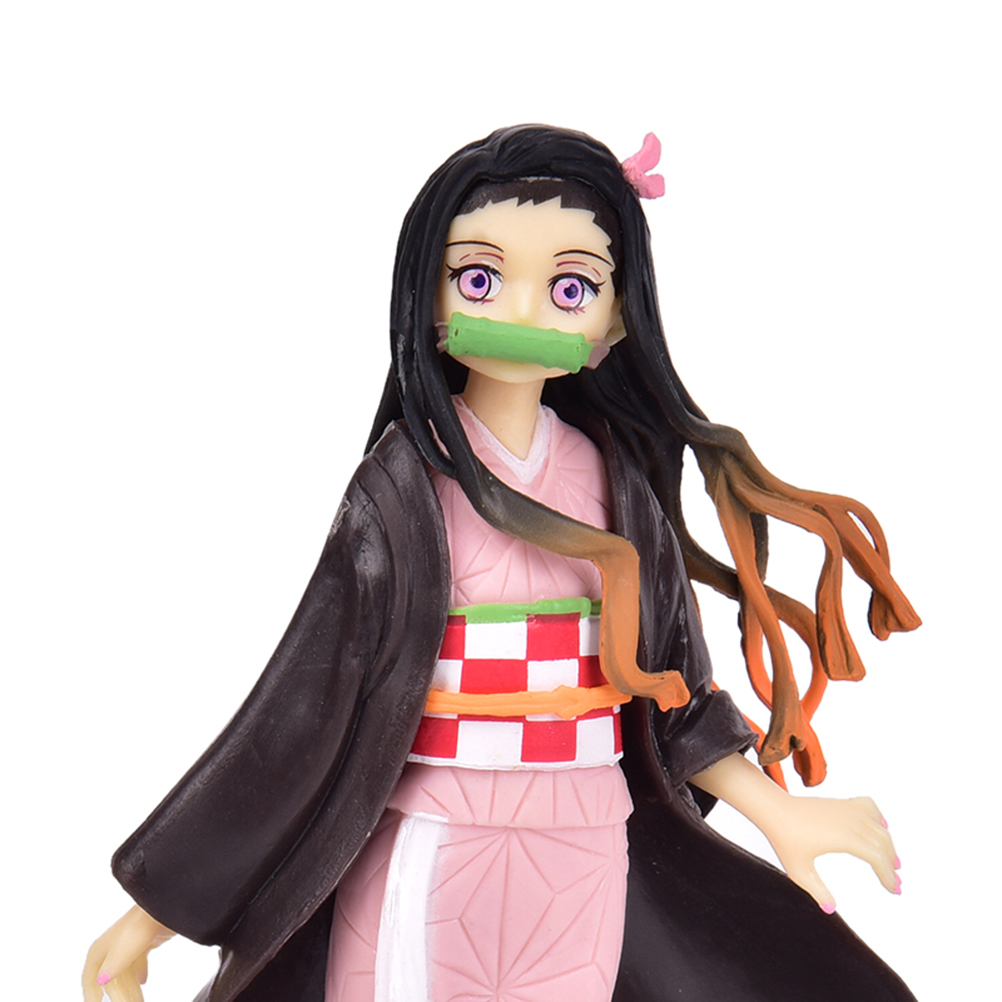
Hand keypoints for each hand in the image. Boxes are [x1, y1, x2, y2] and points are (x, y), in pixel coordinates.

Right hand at [82, 905, 174, 1001]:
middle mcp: (112, 946)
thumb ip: (110, 969)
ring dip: (129, 987)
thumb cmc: (139, 927)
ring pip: (125, 971)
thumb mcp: (121, 953)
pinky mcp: (145, 940)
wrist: (164, 905)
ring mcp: (129, 942)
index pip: (89, 977)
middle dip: (116, 994)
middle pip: (109, 976)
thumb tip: (100, 981)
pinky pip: (138, 962)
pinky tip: (144, 981)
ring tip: (136, 999)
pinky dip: (140, 973)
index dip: (90, 994)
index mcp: (100, 949)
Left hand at [765, 794, 900, 911]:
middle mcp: (849, 820)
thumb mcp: (798, 870)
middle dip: (891, 863)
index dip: (888, 875)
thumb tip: (830, 909)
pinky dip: (878, 816)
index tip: (894, 890)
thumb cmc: (784, 838)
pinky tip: (881, 825)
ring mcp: (845, 809)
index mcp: (844, 837)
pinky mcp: (839, 803)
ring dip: (888, 844)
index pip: (876, 857)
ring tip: (892, 862)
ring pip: (878, 826)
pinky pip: (867, 806)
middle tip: (895, 883)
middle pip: (882, 842)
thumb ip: (817, 890)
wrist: (773, 809)